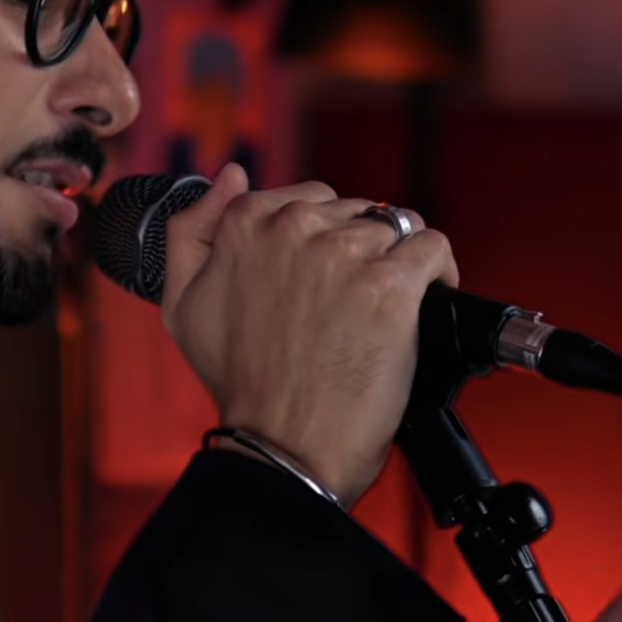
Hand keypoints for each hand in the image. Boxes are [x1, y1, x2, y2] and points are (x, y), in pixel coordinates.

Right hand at [159, 164, 458, 503]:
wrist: (283, 447)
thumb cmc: (241, 384)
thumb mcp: (183, 304)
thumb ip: (194, 229)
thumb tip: (232, 174)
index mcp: (246, 223)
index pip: (312, 200)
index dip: (327, 241)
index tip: (328, 280)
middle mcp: (295, 229)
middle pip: (357, 213)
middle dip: (362, 253)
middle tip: (353, 308)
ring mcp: (345, 255)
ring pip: (397, 230)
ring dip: (398, 265)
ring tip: (384, 313)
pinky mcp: (390, 286)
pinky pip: (432, 249)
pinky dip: (438, 273)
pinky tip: (424, 304)